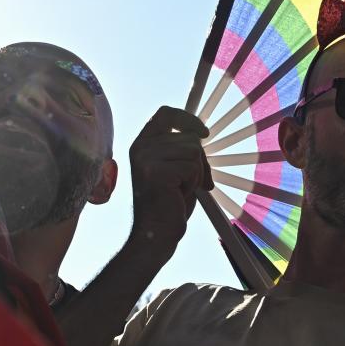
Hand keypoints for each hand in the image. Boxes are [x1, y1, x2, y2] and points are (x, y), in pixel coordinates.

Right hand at [126, 106, 211, 256]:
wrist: (157, 232)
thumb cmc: (169, 202)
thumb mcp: (173, 167)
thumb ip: (180, 148)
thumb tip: (202, 132)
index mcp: (143, 143)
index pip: (166, 113)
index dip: (187, 119)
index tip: (204, 133)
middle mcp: (141, 147)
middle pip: (189, 137)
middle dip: (199, 161)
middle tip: (189, 183)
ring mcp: (146, 158)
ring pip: (194, 151)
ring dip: (196, 174)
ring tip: (180, 189)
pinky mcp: (156, 171)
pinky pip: (193, 167)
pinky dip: (193, 183)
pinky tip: (178, 195)